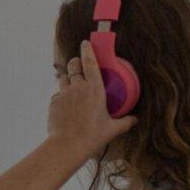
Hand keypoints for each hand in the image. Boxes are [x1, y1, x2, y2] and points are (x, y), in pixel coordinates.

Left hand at [47, 39, 137, 155]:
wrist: (67, 146)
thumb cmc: (92, 136)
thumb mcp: (112, 129)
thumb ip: (125, 122)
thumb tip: (135, 120)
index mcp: (95, 89)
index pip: (90, 62)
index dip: (87, 50)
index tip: (85, 43)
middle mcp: (78, 87)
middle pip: (73, 65)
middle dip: (75, 62)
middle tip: (78, 65)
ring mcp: (64, 94)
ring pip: (63, 77)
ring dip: (67, 77)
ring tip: (72, 85)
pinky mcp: (53, 103)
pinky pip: (57, 95)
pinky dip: (61, 97)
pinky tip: (66, 106)